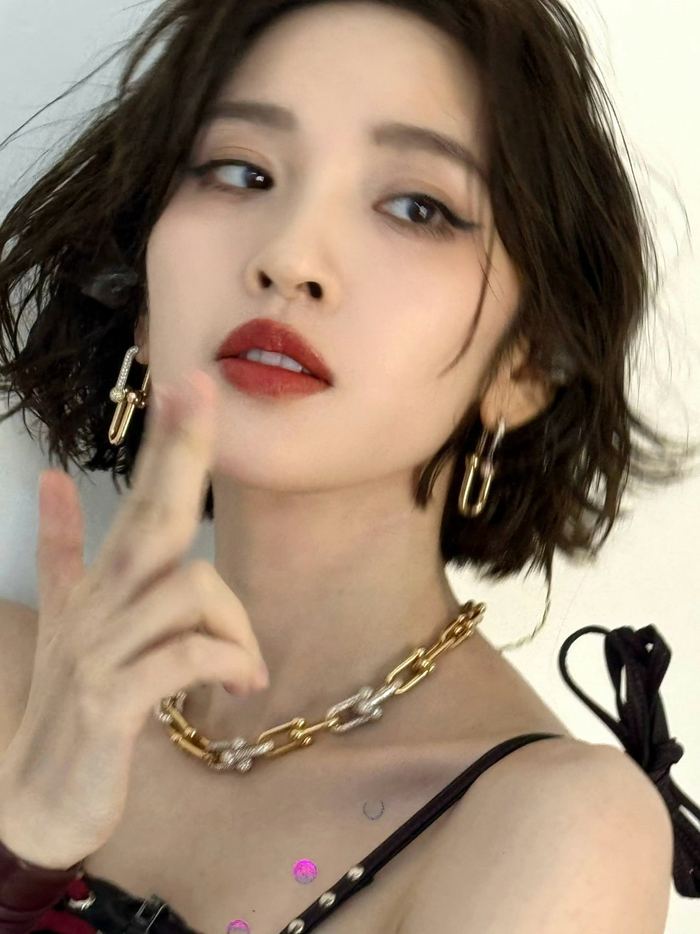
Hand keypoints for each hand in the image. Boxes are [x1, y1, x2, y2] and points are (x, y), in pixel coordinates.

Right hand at [0, 371, 266, 869]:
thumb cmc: (72, 698)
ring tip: (241, 669)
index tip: (189, 382)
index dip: (165, 441)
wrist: (38, 793)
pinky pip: (186, 658)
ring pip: (189, 592)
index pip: (139, 498)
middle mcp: (101, 604)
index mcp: (103, 581)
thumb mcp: (68, 617)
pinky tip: (237, 685)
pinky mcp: (110, 701)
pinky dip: (226, 664)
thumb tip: (49, 477)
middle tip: (200, 395)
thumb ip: (64, 548)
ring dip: (234, 629)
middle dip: (181, 452)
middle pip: (152, 515)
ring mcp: (101, 651)